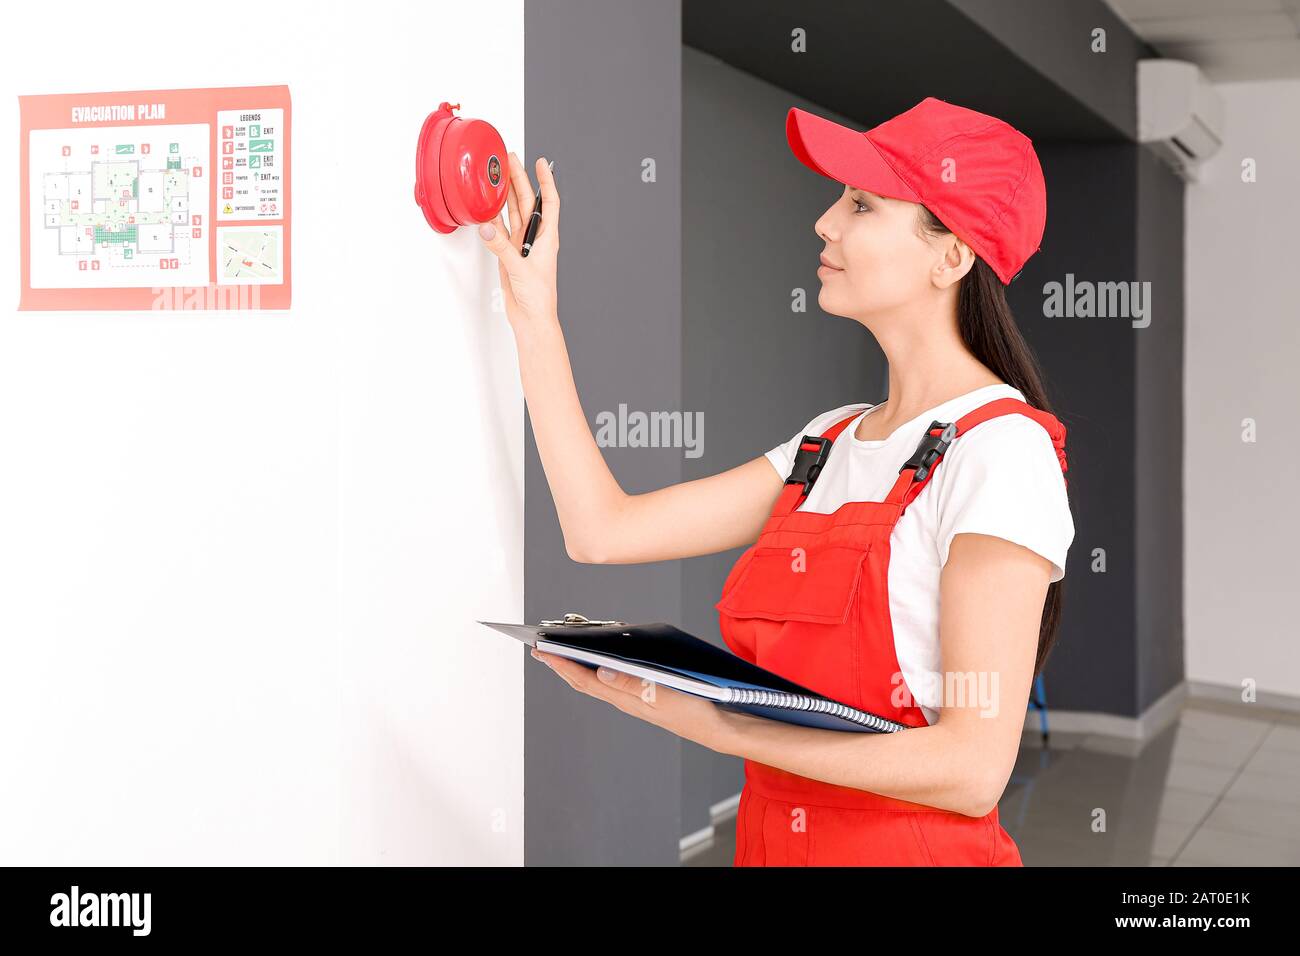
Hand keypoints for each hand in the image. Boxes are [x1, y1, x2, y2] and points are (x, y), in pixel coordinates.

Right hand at [478, 153, 559, 328]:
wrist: (531, 319)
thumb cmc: (539, 298)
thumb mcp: (520, 270)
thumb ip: (502, 248)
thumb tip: (488, 228)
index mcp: (546, 238)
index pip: (549, 202)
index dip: (546, 181)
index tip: (542, 163)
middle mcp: (534, 238)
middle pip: (527, 202)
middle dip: (519, 179)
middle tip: (509, 159)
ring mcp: (520, 245)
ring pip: (512, 212)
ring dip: (505, 194)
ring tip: (497, 174)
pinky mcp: (507, 254)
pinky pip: (499, 231)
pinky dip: (492, 219)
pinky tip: (486, 206)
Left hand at [531, 648, 737, 752]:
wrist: (719, 727)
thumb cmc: (696, 712)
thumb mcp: (662, 695)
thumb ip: (632, 684)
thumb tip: (600, 672)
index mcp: (627, 698)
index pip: (585, 679)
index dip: (562, 664)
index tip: (542, 651)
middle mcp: (626, 700)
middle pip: (585, 682)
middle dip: (561, 666)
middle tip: (541, 651)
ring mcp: (636, 700)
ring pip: (598, 683)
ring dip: (577, 668)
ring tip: (562, 655)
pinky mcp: (647, 697)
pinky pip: (614, 684)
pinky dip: (599, 671)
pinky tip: (600, 663)